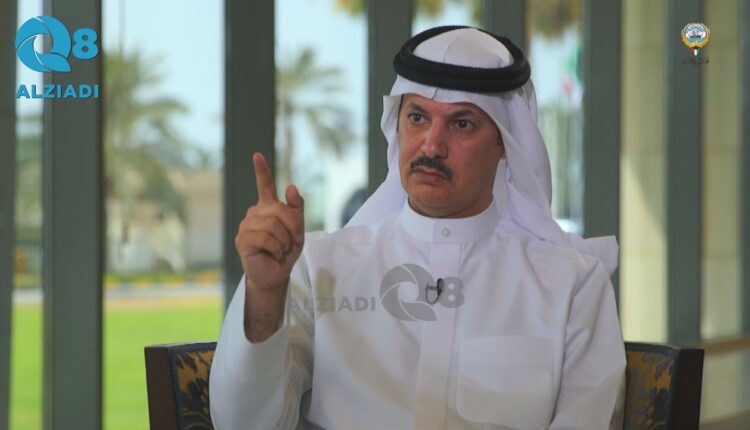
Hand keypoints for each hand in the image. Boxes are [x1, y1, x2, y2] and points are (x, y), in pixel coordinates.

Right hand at [235, 153, 304, 293]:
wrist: (276, 274)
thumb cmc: (286, 252)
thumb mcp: (297, 230)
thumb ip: (296, 209)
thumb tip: (290, 186)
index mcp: (267, 208)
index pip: (264, 185)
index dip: (261, 171)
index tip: (257, 155)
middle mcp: (254, 214)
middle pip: (278, 209)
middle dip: (292, 227)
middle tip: (293, 241)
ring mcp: (246, 226)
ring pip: (272, 225)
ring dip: (284, 240)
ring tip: (280, 249)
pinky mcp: (243, 240)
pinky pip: (265, 237)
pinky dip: (276, 248)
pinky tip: (273, 254)